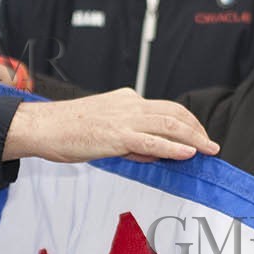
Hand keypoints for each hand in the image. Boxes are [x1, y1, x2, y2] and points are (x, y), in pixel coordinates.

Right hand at [2, 89, 217, 163]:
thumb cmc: (66, 131)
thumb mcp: (103, 130)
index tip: (198, 136)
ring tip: (209, 150)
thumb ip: (130, 139)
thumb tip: (153, 152)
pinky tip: (188, 153)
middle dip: (197, 129)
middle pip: (174, 112)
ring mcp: (124, 118)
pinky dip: (174, 146)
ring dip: (194, 137)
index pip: (164, 108)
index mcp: (126, 100)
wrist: (42, 126)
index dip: (186, 122)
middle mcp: (129, 104)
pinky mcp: (117, 135)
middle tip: (211, 145)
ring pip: (169, 123)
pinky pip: (152, 140)